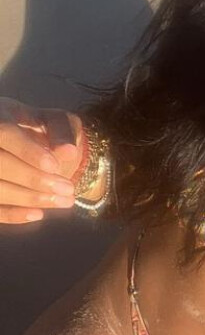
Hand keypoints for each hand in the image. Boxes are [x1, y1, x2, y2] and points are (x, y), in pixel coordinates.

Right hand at [0, 97, 84, 223]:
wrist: (23, 137)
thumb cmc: (38, 126)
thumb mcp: (52, 120)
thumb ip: (60, 132)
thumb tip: (69, 152)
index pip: (6, 134)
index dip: (28, 151)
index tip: (54, 166)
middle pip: (0, 164)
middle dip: (35, 180)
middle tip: (67, 189)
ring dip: (29, 198)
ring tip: (63, 201)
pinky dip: (12, 214)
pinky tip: (38, 214)